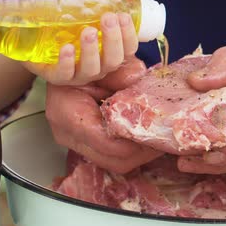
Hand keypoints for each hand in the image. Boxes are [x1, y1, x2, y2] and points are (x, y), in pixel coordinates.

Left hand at [23, 0, 138, 85]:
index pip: (128, 49)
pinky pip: (65, 74)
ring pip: (91, 69)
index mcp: (110, 53)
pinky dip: (67, 62)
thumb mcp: (90, 9)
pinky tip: (67, 47)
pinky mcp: (58, 76)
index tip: (123, 15)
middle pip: (113, 60)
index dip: (129, 34)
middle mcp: (99, 66)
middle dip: (112, 39)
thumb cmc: (70, 25)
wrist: (37, 38)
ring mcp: (79, 74)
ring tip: (88, 31)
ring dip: (91, 50)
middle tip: (108, 18)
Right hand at [46, 57, 163, 173]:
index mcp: (68, 113)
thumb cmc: (79, 62)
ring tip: (157, 140)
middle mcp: (67, 133)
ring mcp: (72, 142)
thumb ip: (121, 73)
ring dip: (139, 155)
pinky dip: (130, 151)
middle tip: (163, 140)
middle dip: (142, 153)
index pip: (107, 142)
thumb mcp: (103, 63)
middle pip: (113, 159)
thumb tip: (140, 78)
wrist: (61, 67)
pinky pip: (109, 157)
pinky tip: (143, 139)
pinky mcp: (81, 145)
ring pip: (113, 163)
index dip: (135, 141)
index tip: (155, 132)